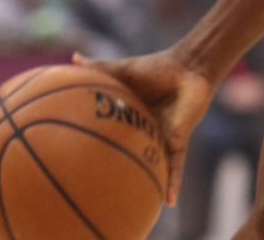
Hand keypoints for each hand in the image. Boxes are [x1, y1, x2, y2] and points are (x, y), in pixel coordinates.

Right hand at [74, 50, 216, 205]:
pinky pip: (175, 165)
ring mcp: (160, 138)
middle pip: (128, 156)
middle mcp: (143, 132)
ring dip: (146, 184)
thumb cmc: (157, 67)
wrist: (189, 68)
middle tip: (101, 192)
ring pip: (151, 166)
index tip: (79, 164)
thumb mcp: (124, 71)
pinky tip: (169, 201)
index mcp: (128, 118)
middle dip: (118, 173)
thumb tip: (73, 58)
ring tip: (136, 206)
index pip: (109, 137)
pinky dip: (173, 181)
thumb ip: (100, 68)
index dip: (96, 149)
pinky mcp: (177, 141)